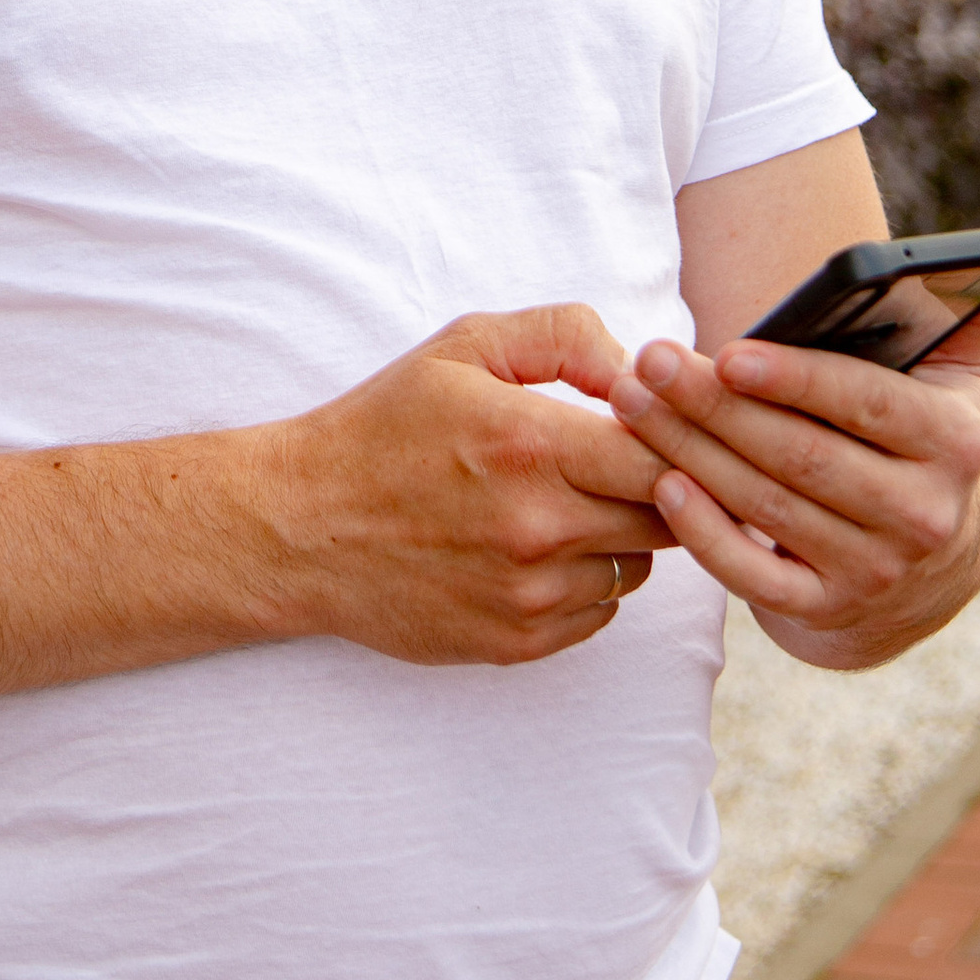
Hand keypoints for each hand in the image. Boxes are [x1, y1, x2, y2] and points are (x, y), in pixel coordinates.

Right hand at [265, 306, 674, 666]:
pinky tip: (537, 549)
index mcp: (532, 444)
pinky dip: (586, 582)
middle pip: (665, 517)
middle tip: (620, 463)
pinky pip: (598, 612)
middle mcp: (539, 526)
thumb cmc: (383, 428)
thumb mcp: (463, 347)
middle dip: (656, 487)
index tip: (658, 428)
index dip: (676, 440)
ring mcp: (529, 593)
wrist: (302, 527)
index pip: (664, 456)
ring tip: (565, 504)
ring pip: (634, 567)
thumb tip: (638, 367)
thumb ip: (563, 337)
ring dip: (619, 536)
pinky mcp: (516, 642)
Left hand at [605, 296, 979, 666]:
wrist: (933, 567)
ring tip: (633, 403)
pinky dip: (704, 534)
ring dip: (689, 452)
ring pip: (766, 505)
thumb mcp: (958, 381)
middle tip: (648, 360)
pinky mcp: (827, 610)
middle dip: (714, 406)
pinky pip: (753, 576)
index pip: (867, 403)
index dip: (796, 379)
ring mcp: (874, 571)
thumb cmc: (922, 442)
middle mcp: (921, 514)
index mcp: (954, 444)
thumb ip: (970, 311)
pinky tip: (664, 484)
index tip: (727, 351)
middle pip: (800, 454)